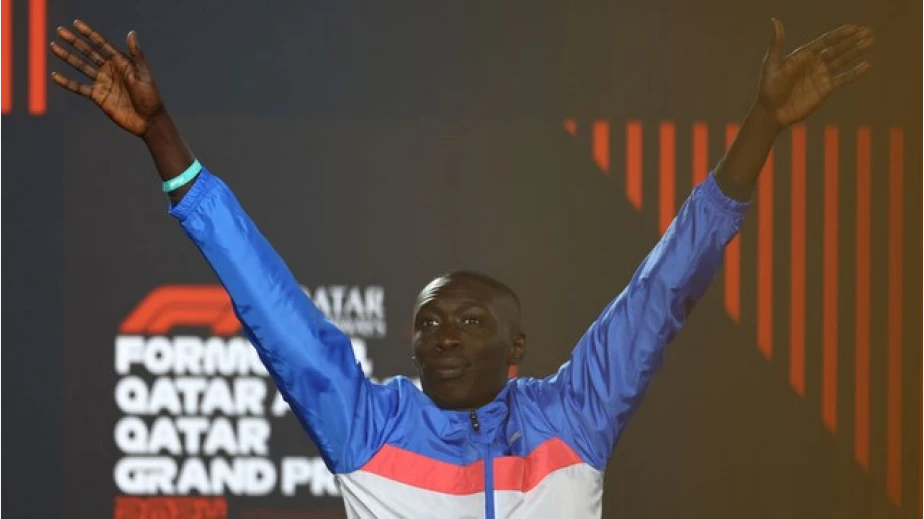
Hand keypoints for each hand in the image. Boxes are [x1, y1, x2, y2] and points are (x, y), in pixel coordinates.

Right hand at [50, 20, 163, 136]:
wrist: (148, 120)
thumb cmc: (150, 96)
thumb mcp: (144, 74)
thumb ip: (136, 54)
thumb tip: (131, 33)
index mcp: (121, 62)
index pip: (101, 44)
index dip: (89, 33)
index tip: (76, 24)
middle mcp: (110, 70)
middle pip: (88, 52)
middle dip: (74, 42)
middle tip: (60, 31)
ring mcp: (103, 82)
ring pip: (81, 67)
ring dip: (67, 57)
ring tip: (53, 47)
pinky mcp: (98, 96)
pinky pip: (79, 88)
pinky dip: (67, 82)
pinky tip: (54, 75)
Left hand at [757, 18, 873, 129]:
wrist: (772, 112)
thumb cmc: (769, 87)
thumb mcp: (772, 63)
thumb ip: (777, 42)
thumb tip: (775, 20)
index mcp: (802, 55)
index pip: (825, 41)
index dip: (839, 34)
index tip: (854, 27)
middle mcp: (813, 63)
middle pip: (837, 49)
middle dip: (852, 40)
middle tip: (868, 31)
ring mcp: (820, 76)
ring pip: (842, 60)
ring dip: (856, 51)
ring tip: (870, 41)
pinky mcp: (825, 89)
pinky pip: (843, 79)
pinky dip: (855, 72)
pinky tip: (867, 65)